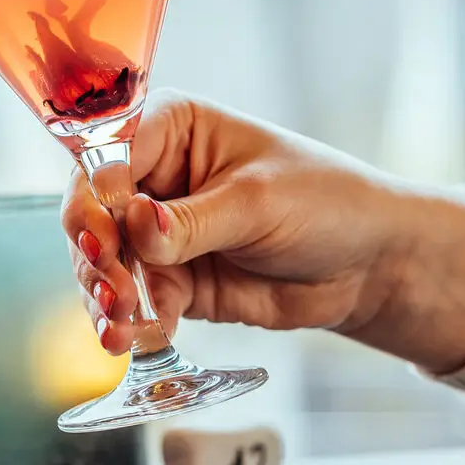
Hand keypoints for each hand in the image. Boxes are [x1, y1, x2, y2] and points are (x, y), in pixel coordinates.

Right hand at [61, 91, 464, 372]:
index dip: (96, 196)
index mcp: (170, 128)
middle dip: (96, 255)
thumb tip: (136, 228)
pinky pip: (132, 300)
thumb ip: (192, 221)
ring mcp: (157, 232)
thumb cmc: (326, 203)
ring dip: (104, 295)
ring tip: (119, 326)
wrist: (370, 266)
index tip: (103, 236)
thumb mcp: (258, 202)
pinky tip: (136, 336)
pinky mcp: (170, 281)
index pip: (107, 156)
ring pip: (104, 263)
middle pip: (94, 213)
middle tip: (113, 291)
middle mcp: (153, 177)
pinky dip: (128, 320)